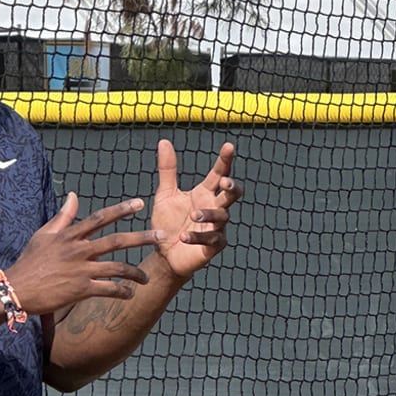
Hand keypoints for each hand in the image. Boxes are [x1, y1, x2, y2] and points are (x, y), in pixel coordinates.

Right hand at [5, 192, 160, 313]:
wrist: (16, 288)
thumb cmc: (30, 261)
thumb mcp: (43, 234)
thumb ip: (63, 216)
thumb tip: (73, 195)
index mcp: (70, 235)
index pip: (100, 218)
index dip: (121, 210)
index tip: (139, 204)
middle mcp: (79, 250)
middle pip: (116, 241)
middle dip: (142, 238)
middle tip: (161, 237)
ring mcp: (81, 270)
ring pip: (117, 268)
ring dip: (136, 272)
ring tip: (147, 277)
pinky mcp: (81, 289)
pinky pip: (109, 289)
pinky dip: (122, 291)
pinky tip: (131, 294)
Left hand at [150, 139, 240, 278]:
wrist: (163, 253)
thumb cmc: (167, 223)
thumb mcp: (165, 195)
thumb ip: (168, 170)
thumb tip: (164, 142)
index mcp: (205, 193)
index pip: (219, 173)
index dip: (225, 160)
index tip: (229, 146)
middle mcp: (214, 208)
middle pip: (232, 194)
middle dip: (232, 186)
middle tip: (225, 182)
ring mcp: (216, 227)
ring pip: (222, 216)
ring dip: (209, 214)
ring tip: (193, 214)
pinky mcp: (213, 246)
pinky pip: (211, 239)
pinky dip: (197, 236)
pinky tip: (184, 235)